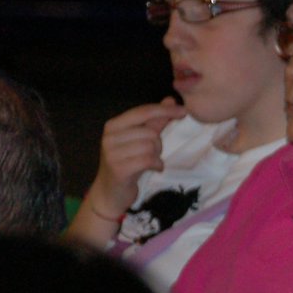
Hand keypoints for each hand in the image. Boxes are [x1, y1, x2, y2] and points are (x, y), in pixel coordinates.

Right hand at [86, 98, 187, 216]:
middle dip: (158, 143)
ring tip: (149, 162)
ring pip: (150, 146)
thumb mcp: (139, 140)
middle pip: (150, 132)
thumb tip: (170, 100)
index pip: (143, 112)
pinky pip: (149, 160)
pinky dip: (157, 164)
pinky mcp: (119, 169)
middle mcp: (109, 137)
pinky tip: (154, 168)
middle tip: (152, 154)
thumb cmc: (127, 164)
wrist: (110, 192)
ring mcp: (112, 153)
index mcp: (113, 126)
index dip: (164, 110)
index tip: (183, 111)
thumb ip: (154, 121)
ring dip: (157, 155)